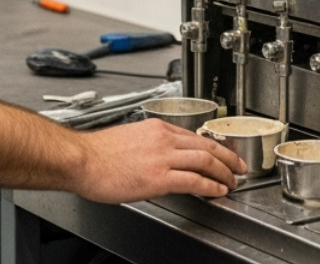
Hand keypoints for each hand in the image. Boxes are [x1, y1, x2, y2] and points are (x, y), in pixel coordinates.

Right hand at [69, 119, 246, 202]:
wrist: (80, 160)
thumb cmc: (96, 154)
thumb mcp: (128, 139)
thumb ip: (147, 146)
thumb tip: (156, 159)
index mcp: (156, 128)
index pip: (193, 135)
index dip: (212, 147)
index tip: (221, 154)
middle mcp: (163, 138)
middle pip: (206, 145)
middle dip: (227, 157)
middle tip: (239, 166)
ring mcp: (162, 157)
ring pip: (205, 160)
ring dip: (223, 172)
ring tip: (232, 181)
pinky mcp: (158, 177)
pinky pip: (193, 180)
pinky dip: (210, 186)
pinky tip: (217, 192)